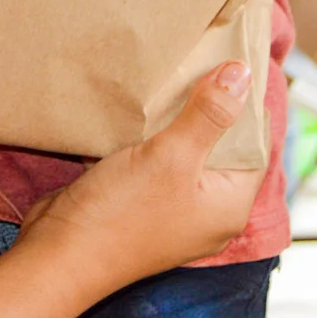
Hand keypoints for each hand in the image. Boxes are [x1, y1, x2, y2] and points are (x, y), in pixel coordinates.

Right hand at [19, 64, 259, 299]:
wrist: (60, 255)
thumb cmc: (121, 213)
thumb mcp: (171, 156)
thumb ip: (209, 115)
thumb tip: (243, 74)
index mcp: (229, 206)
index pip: (256, 147)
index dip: (248, 106)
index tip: (234, 63)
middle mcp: (208, 212)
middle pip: (222, 150)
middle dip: (212, 109)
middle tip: (203, 63)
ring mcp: (174, 211)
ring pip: (188, 155)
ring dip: (180, 122)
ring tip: (174, 79)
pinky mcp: (143, 206)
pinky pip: (160, 164)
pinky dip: (155, 139)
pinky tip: (143, 112)